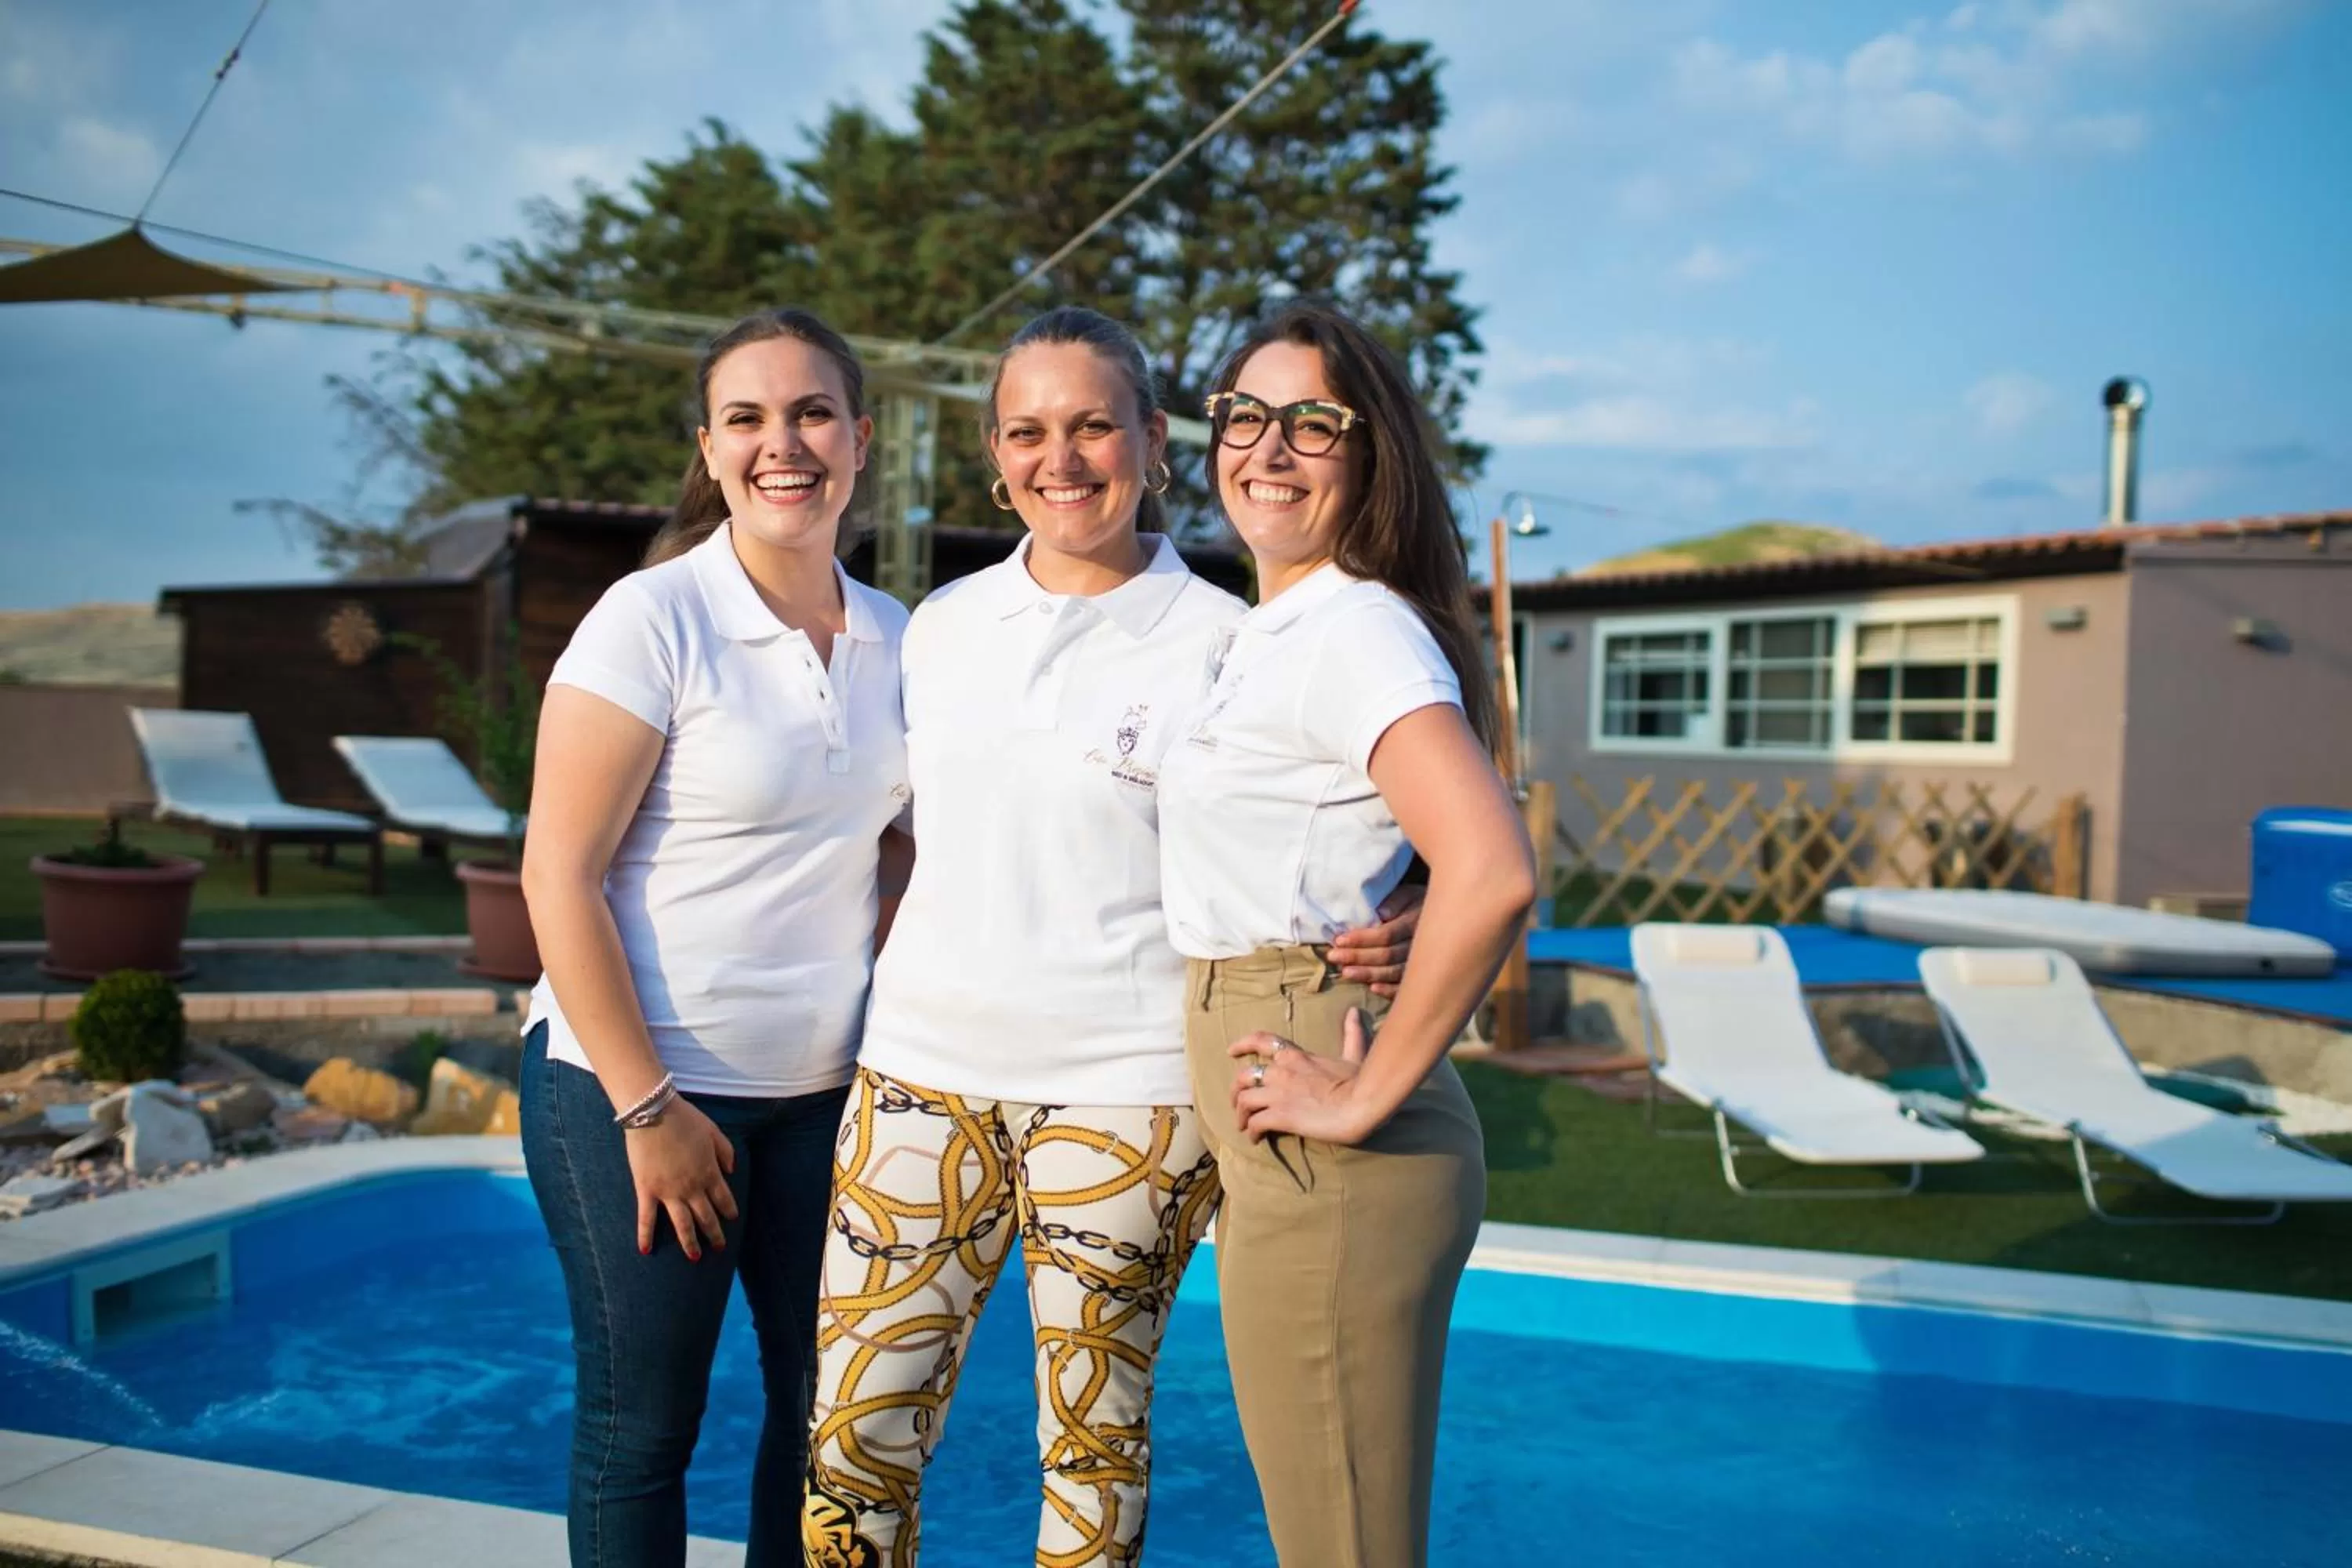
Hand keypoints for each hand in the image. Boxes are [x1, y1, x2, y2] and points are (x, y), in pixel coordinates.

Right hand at [624, 1098, 738, 1260]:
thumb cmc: (685, 1118)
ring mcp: (669, 1191)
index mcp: (710, 1172)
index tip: (732, 1219)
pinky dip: (645, 1235)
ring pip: (682, 1224)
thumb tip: (731, 1170)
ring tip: (695, 1258)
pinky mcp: (647, 1190)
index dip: (728, 1210)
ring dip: (689, 1243)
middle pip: (706, 1217)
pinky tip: (645, 1251)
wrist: (654, 1112)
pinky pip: (646, 1218)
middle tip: (719, 1248)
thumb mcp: (714, 1131)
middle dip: (714, 1234)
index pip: (723, 1199)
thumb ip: (726, 1151)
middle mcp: (692, 1187)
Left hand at [1228, 1008, 1381, 1145]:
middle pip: (1243, 1076)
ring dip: (1241, 1115)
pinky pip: (1255, 1124)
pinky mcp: (1280, 1116)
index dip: (1242, 1045)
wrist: (1362, 1103)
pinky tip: (1255, 1139)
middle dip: (1235, 1090)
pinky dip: (1252, 1132)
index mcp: (1295, 1056)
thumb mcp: (1354, 1054)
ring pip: (1244, 1101)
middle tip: (1237, 1102)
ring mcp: (1278, 1094)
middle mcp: (1281, 1072)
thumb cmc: (1360, 1080)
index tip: (1231, 1051)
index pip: (1261, 1041)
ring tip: (1244, 1126)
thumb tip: (1354, 1012)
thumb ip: (1351, 1034)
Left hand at [1328, 882, 1423, 996]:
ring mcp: (1423, 962)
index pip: (1386, 934)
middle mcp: (1420, 944)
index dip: (1362, 939)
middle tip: (1333, 958)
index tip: (1339, 940)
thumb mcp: (1408, 893)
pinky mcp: (1423, 975)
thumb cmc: (1417, 903)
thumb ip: (1395, 900)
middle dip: (1358, 957)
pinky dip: (1390, 989)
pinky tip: (1373, 989)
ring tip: (1346, 973)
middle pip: (1387, 955)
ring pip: (1394, 972)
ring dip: (1369, 974)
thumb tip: (1380, 912)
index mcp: (1415, 922)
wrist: (1447, 917)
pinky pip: (1406, 985)